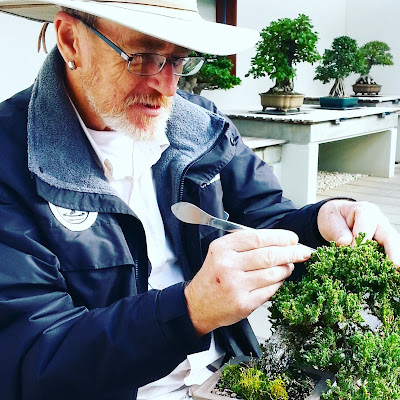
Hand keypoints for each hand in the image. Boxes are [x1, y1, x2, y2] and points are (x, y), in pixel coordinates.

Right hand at [184, 229, 311, 335]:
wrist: (198, 304)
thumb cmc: (213, 276)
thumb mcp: (220, 252)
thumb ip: (244, 243)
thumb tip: (278, 240)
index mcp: (222, 248)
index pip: (258, 238)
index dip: (280, 237)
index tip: (293, 239)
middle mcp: (228, 265)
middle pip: (269, 255)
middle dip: (291, 253)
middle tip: (303, 252)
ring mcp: (236, 286)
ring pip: (273, 274)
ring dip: (286, 269)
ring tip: (288, 266)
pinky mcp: (244, 303)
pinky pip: (271, 290)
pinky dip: (278, 283)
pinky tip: (278, 280)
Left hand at [317, 199, 399, 265]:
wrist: (336, 216)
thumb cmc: (334, 217)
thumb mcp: (331, 221)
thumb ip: (338, 232)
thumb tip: (345, 243)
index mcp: (366, 211)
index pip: (366, 228)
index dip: (360, 242)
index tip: (353, 251)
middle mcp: (379, 221)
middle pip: (390, 237)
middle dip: (393, 252)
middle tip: (395, 266)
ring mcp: (384, 232)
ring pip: (392, 245)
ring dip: (393, 259)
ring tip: (393, 273)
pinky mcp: (383, 243)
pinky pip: (387, 252)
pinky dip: (387, 262)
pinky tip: (387, 273)